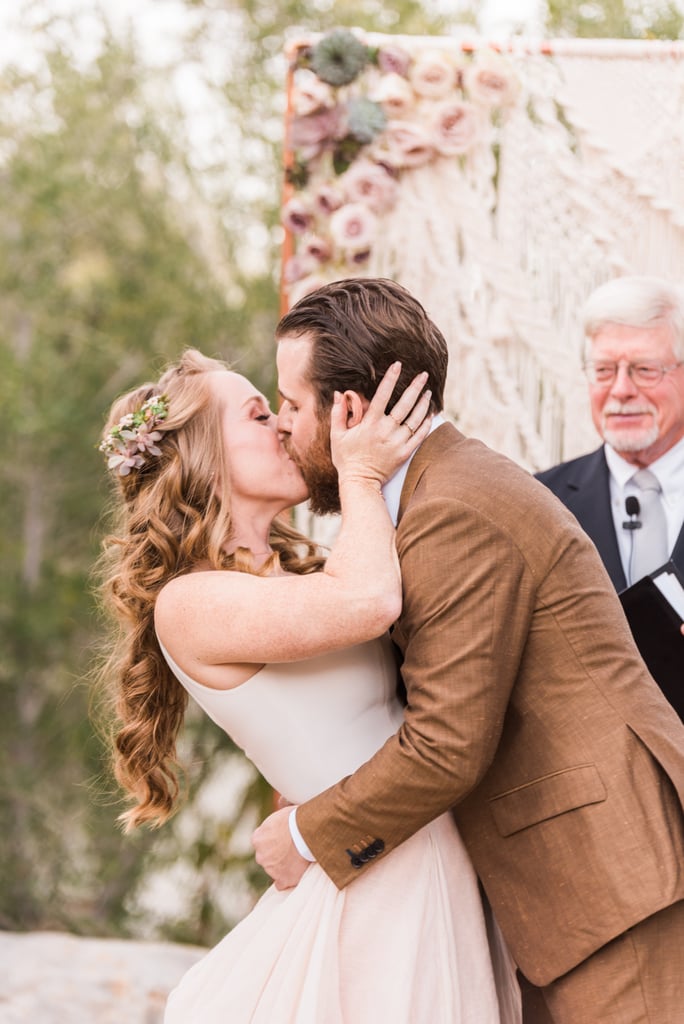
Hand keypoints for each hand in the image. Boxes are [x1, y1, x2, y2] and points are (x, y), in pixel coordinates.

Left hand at [252, 806, 309, 889]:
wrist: (307, 833)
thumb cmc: (298, 818)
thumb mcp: (284, 810)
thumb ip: (278, 814)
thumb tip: (281, 800)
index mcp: (258, 838)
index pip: (262, 842)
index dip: (273, 841)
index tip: (283, 839)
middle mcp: (260, 855)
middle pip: (267, 857)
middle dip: (276, 855)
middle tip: (292, 849)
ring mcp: (271, 869)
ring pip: (275, 870)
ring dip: (284, 866)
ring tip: (299, 858)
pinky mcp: (282, 879)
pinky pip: (282, 884)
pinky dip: (288, 880)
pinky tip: (296, 874)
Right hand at [331, 362, 432, 486]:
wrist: (359, 483)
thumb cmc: (346, 459)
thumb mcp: (337, 436)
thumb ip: (338, 414)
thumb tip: (338, 394)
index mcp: (369, 424)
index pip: (382, 395)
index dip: (390, 379)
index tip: (398, 365)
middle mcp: (385, 431)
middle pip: (404, 404)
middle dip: (415, 387)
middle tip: (424, 375)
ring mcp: (397, 442)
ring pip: (415, 419)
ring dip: (423, 404)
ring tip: (428, 393)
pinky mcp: (404, 453)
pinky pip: (419, 436)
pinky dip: (426, 424)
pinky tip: (430, 414)